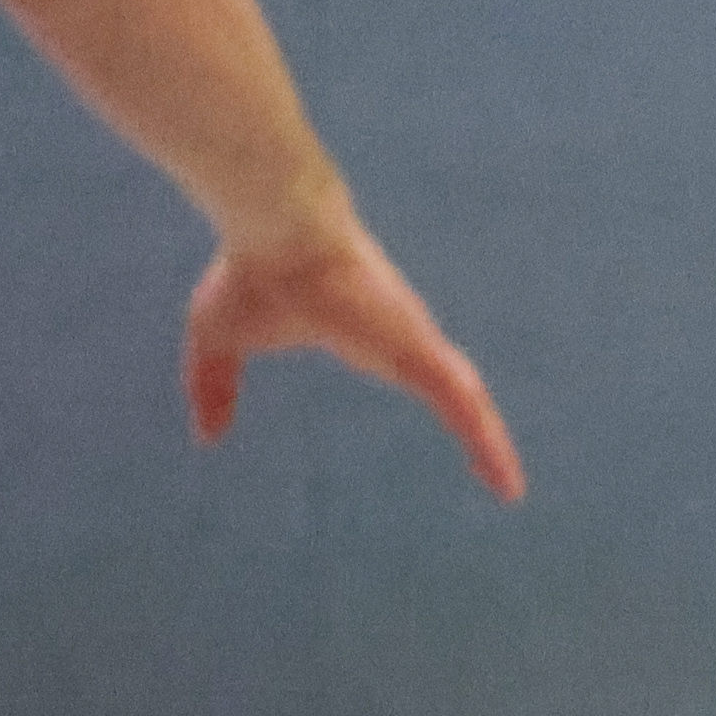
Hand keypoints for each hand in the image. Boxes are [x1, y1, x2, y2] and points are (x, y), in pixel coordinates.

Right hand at [186, 200, 527, 500]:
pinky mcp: (418, 348)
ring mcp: (414, 342)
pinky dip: (483, 438)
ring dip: (488, 443)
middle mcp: (400, 339)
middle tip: (494, 467)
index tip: (451, 426)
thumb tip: (207, 436)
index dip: (434, 396)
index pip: (414, 373)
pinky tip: (500, 472)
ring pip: (465, 401)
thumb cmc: (250, 274)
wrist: (274, 229)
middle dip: (476, 428)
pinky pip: (461, 403)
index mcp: (366, 336)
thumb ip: (214, 387)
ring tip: (509, 485)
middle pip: (452, 388)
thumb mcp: (218, 342)